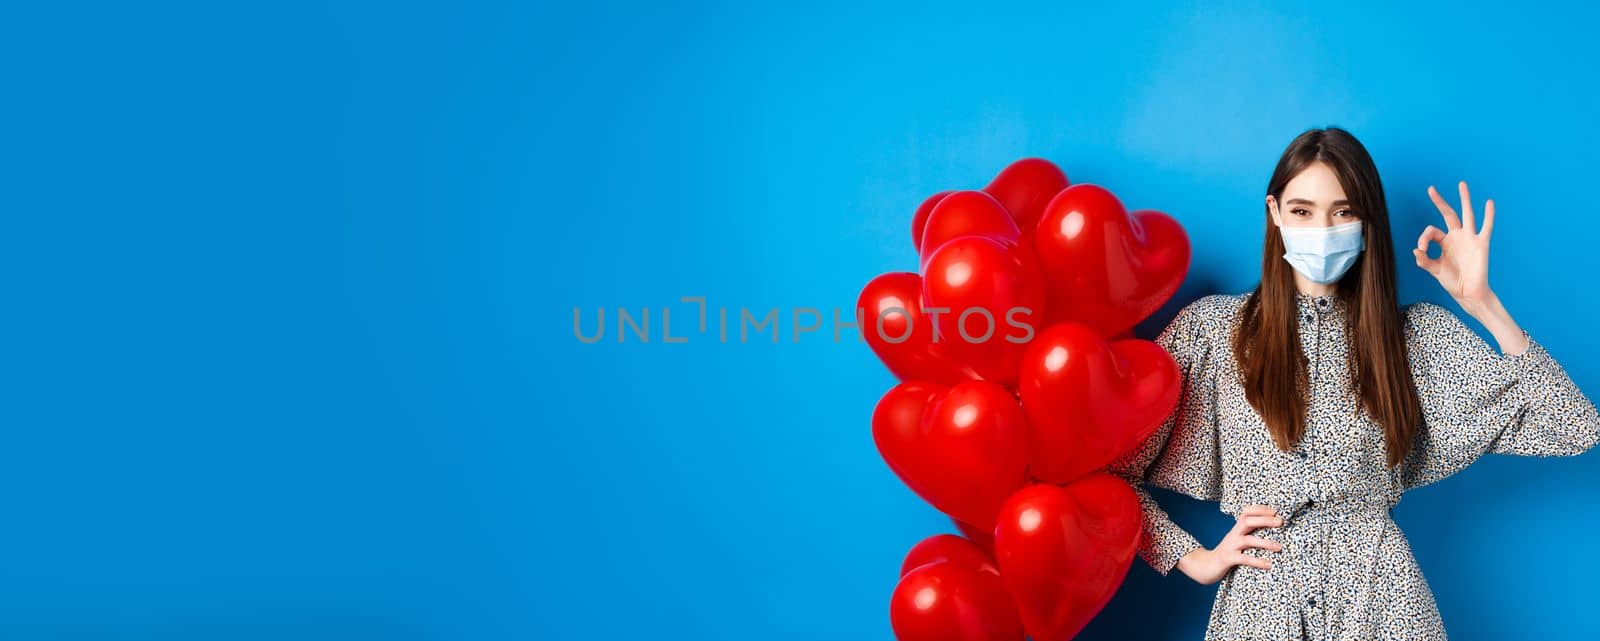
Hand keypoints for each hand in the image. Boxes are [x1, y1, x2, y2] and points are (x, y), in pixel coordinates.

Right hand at [1175, 505, 1282, 584]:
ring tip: (1279, 547)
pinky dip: (1257, 561)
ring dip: (1265, 542)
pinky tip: (1268, 564)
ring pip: (1247, 540)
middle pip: (1247, 521)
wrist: (1205, 566)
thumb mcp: (1237, 541)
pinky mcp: (1228, 559)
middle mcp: (1233, 535)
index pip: (1246, 512)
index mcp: (1236, 529)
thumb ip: (1249, 535)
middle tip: (1280, 522)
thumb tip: (1273, 533)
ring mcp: (1230, 546)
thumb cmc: (1227, 554)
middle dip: (1264, 520)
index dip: (1260, 509)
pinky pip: (1244, 559)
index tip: (1275, 511)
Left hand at [1416, 181, 1494, 305]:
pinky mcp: (1481, 244)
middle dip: (1439, 202)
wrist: (1468, 292)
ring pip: (1467, 214)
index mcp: (1445, 242)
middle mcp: (1457, 237)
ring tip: (1461, 184)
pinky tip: (1489, 202)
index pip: (1431, 231)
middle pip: (1448, 214)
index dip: (1423, 238)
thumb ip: (1424, 261)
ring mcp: (1469, 238)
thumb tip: (1415, 251)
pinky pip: (1486, 227)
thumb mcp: (1435, 270)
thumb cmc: (1452, 282)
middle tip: (1430, 189)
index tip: (1421, 250)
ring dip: (1464, 199)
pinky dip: (1489, 215)